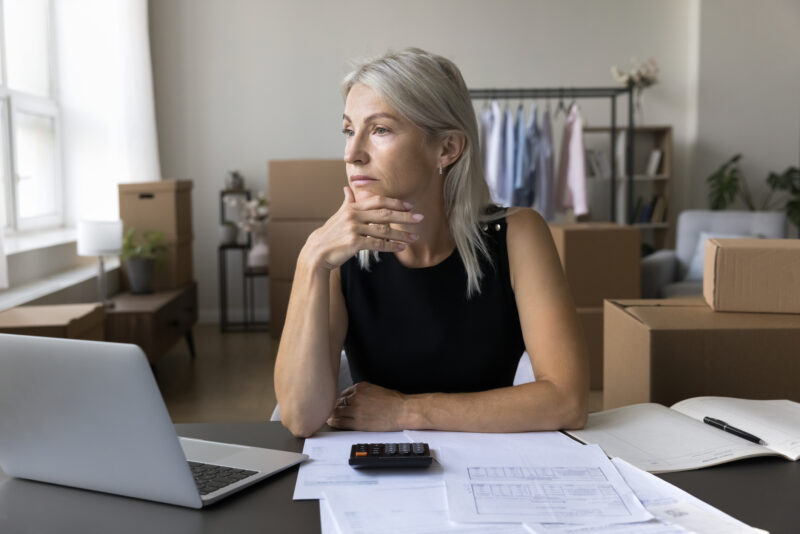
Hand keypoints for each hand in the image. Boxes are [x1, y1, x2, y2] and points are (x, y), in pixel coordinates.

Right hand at [302, 187, 422, 270]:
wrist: (317, 251)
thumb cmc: (330, 234)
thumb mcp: (338, 216)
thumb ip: (347, 202)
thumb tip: (347, 189)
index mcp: (352, 207)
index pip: (378, 201)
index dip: (395, 203)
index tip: (409, 207)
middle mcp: (353, 215)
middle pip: (384, 213)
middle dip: (404, 216)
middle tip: (420, 218)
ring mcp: (354, 229)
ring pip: (384, 230)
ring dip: (402, 234)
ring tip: (414, 237)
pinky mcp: (354, 243)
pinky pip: (378, 244)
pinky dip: (391, 246)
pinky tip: (401, 248)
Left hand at [327, 382, 409, 430]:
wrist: (403, 410)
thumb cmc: (394, 401)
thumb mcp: (375, 389)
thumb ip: (362, 393)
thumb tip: (353, 399)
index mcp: (360, 386)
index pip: (344, 393)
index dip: (341, 400)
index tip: (339, 404)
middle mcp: (356, 396)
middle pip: (339, 402)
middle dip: (335, 407)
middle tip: (332, 411)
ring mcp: (356, 409)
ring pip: (337, 412)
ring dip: (332, 415)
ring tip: (329, 417)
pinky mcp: (358, 422)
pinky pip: (340, 422)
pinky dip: (334, 422)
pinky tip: (331, 422)